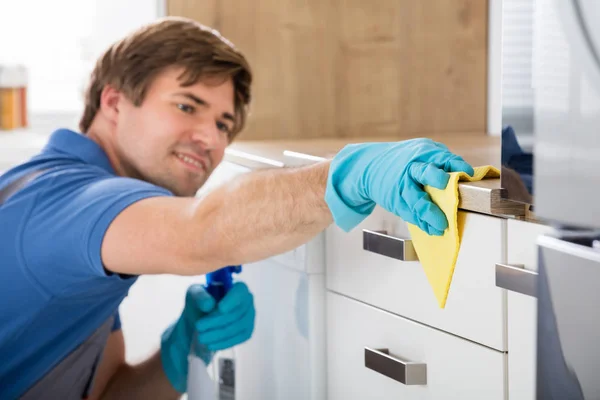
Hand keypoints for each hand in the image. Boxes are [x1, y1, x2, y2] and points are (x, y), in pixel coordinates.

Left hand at [160, 282, 255, 392]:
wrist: (192, 336)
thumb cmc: (193, 313)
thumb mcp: (190, 299)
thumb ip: (197, 296)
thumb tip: (209, 302)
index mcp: (231, 289)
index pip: (241, 290)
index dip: (233, 299)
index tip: (218, 308)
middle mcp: (244, 302)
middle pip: (242, 309)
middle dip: (220, 320)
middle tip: (201, 326)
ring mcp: (247, 317)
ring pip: (242, 324)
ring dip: (222, 332)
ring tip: (203, 336)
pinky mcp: (245, 332)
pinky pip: (242, 337)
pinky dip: (226, 341)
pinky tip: (213, 343)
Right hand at [325, 139, 473, 234]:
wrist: (370, 167)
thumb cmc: (403, 160)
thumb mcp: (421, 152)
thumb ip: (441, 162)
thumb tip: (465, 176)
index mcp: (420, 154)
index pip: (440, 158)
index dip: (454, 165)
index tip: (467, 173)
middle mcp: (410, 169)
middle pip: (423, 173)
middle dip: (435, 178)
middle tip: (448, 188)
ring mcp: (402, 187)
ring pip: (417, 201)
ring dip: (430, 214)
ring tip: (442, 225)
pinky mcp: (396, 203)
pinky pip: (411, 215)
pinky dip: (423, 223)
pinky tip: (432, 230)